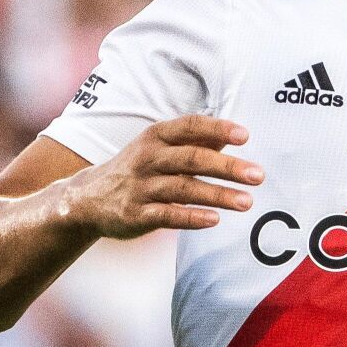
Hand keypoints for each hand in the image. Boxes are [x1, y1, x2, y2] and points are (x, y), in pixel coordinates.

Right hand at [66, 116, 262, 238]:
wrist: (88, 198)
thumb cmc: (136, 169)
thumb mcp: (159, 149)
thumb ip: (195, 143)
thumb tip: (233, 137)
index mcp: (156, 137)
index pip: (190, 127)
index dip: (217, 129)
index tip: (244, 136)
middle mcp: (148, 158)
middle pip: (192, 159)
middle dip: (227, 167)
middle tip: (258, 175)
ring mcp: (141, 187)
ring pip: (183, 189)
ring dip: (217, 195)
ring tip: (247, 201)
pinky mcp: (136, 214)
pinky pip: (167, 215)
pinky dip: (191, 217)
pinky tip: (214, 220)